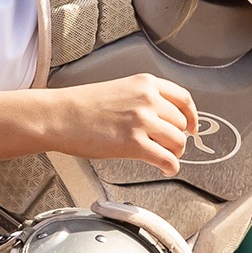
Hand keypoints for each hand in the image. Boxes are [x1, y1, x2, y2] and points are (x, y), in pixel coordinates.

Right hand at [51, 74, 198, 174]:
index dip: (192, 116)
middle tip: (170, 146)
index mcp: (145, 84)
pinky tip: (165, 168)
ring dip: (174, 153)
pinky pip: (166, 159)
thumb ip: (143, 100)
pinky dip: (171, 167)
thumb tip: (163, 118)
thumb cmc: (81, 106)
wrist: (58, 115)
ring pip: (178, 142)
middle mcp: (147, 100)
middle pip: (182, 123)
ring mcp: (142, 121)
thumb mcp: (120, 90)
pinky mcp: (134, 144)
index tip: (192, 126)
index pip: (184, 98)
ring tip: (165, 157)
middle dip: (178, 138)